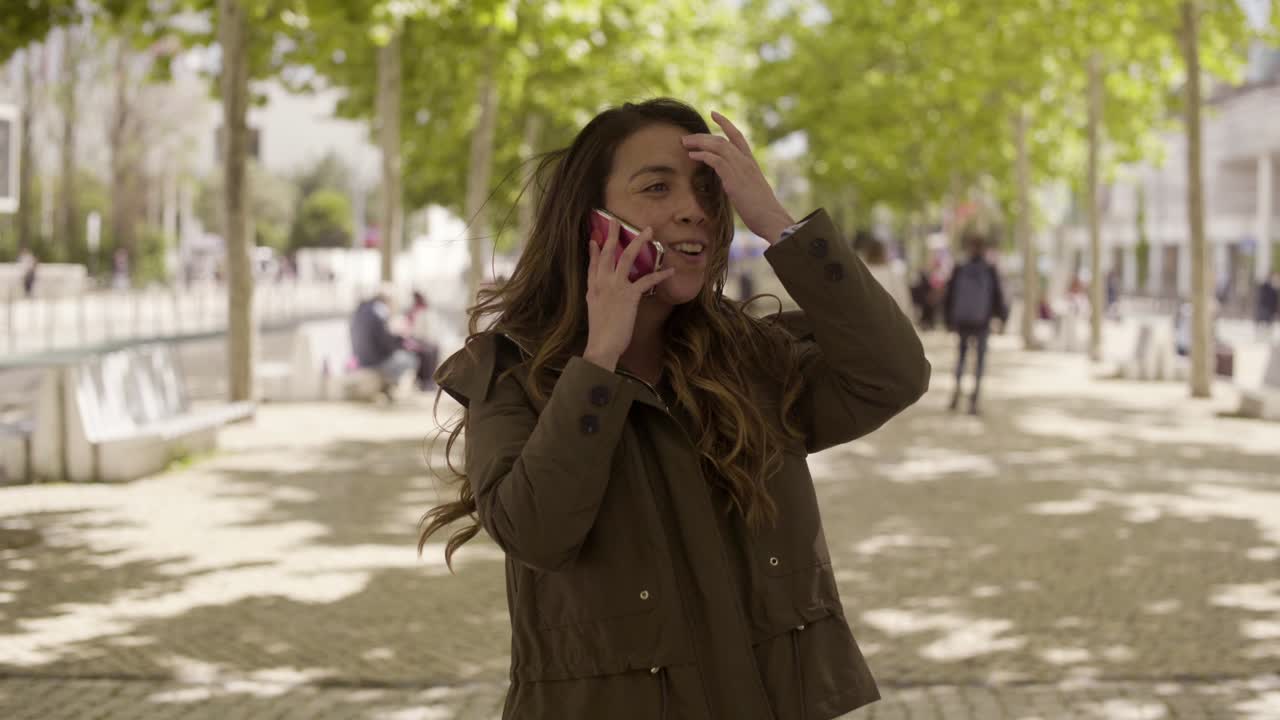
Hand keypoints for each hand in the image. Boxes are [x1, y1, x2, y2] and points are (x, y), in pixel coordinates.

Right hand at [582, 217, 676, 370]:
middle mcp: (603, 283)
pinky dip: (660, 275)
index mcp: (593, 288)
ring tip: (648, 231)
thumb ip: (598, 298)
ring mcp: (616, 287)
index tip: (595, 238)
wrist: (602, 345)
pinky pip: (647, 280)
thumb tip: (605, 294)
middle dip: (613, 235)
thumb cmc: (600, 333)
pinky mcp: (629, 295)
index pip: (593, 264)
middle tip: (616, 221)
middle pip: (607, 253)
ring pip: (627, 257)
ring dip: (639, 242)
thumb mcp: (594, 311)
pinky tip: (670, 270)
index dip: (594, 250)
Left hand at [682, 111, 793, 243]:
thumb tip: (731, 184)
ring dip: (699, 143)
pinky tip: (692, 155)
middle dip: (702, 136)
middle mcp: (746, 161)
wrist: (771, 218)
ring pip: (717, 146)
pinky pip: (715, 160)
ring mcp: (741, 168)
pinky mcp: (734, 178)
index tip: (713, 113)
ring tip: (684, 143)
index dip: (725, 123)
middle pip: (721, 140)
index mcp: (751, 162)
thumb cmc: (761, 209)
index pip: (737, 136)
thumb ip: (741, 181)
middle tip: (686, 137)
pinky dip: (703, 155)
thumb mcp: (751, 190)